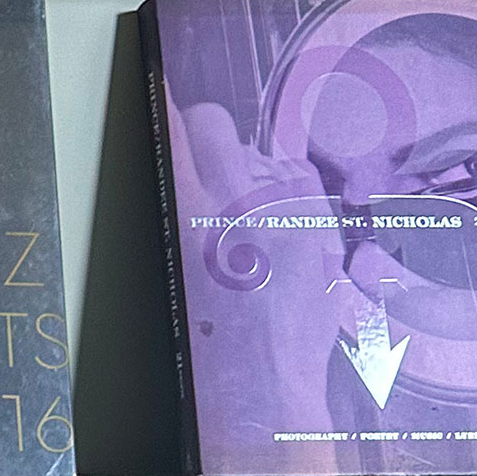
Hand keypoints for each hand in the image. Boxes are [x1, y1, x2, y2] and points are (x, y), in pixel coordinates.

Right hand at [172, 99, 340, 434]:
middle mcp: (239, 204)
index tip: (157, 89)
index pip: (175, 130)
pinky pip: (298, 180)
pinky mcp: (319, 225)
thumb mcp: (173, 271)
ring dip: (251, 172)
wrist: (264, 386)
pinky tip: (278, 224)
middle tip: (201, 161)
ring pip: (261, 153)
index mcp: (189, 218)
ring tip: (246, 220)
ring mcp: (286, 210)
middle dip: (202, 133)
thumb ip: (180, 214)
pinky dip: (287, 192)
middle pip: (212, 123)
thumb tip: (184, 173)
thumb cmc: (209, 342)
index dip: (164, 105)